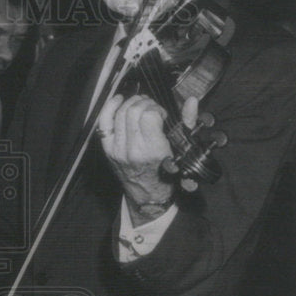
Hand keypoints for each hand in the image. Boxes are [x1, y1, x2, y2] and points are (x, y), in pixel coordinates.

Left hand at [98, 93, 197, 213]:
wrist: (148, 194)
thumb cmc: (166, 173)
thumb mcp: (182, 150)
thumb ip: (187, 122)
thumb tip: (191, 101)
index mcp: (154, 151)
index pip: (149, 116)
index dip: (157, 109)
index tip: (162, 115)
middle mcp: (134, 150)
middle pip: (134, 111)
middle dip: (145, 103)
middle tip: (152, 109)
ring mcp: (118, 150)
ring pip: (120, 113)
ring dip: (132, 103)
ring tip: (140, 106)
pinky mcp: (108, 149)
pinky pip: (104, 122)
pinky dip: (110, 107)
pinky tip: (119, 101)